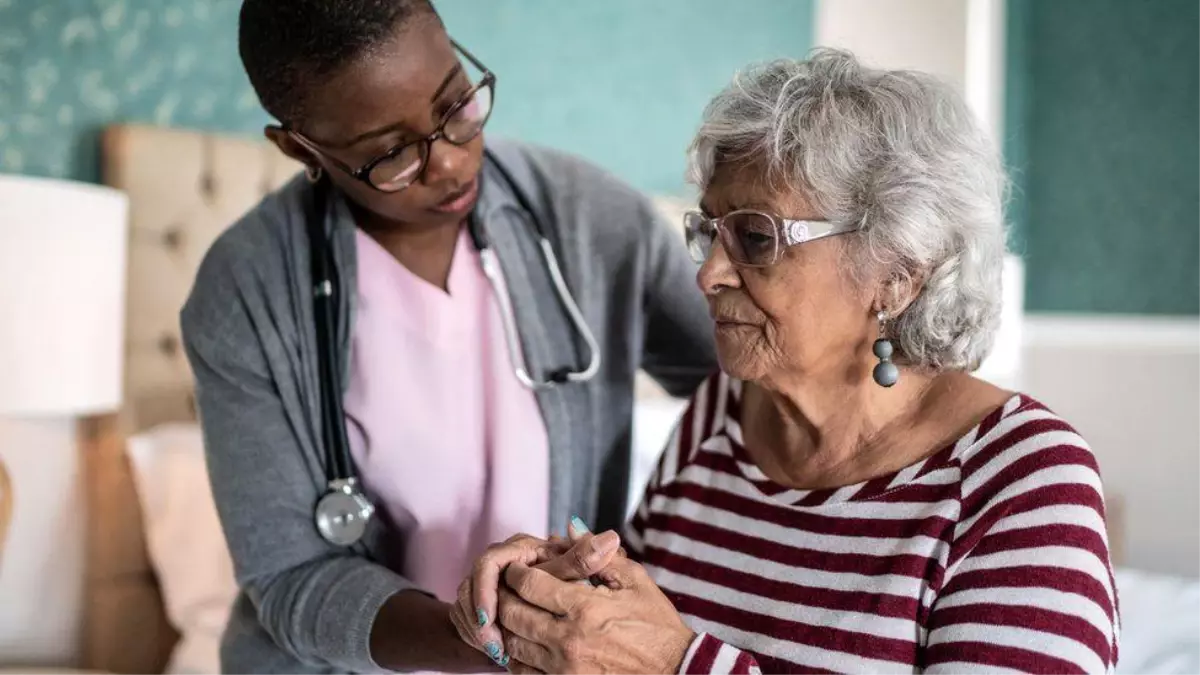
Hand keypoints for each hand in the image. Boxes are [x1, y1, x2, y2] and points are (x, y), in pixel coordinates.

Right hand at [448, 521, 621, 666]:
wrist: (557, 601)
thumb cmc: (570, 581)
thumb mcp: (577, 572)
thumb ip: (587, 559)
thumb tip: (609, 539)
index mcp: (520, 548)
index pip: (489, 564)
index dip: (485, 591)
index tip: (490, 617)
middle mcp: (499, 560)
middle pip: (472, 586)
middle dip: (480, 618)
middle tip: (494, 644)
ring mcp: (485, 580)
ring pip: (465, 604)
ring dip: (477, 630)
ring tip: (497, 651)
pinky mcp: (478, 599)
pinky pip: (466, 617)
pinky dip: (476, 635)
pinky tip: (495, 652)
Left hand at [497, 556, 694, 674]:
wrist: (675, 671)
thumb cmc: (656, 625)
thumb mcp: (635, 581)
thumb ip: (599, 555)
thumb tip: (572, 527)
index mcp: (585, 608)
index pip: (530, 584)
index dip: (517, 572)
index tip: (517, 567)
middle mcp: (568, 639)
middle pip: (513, 613)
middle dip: (504, 596)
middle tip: (506, 587)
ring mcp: (564, 669)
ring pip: (513, 644)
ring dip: (508, 626)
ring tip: (513, 612)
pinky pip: (523, 672)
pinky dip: (517, 656)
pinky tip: (525, 643)